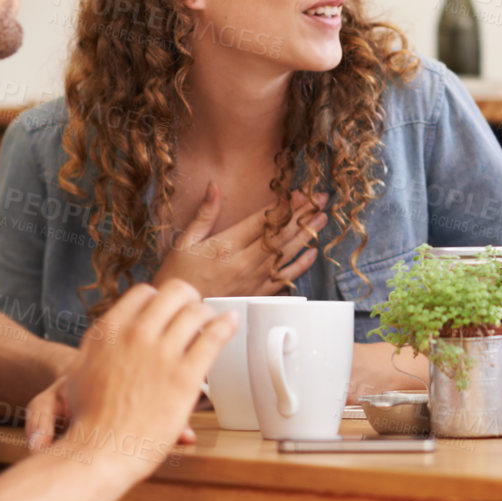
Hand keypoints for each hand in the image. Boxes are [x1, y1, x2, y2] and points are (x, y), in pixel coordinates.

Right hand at [56, 280, 237, 479]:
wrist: (99, 452)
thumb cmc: (89, 421)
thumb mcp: (79, 373)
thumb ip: (98, 349)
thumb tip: (111, 339)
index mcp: (109, 332)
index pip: (143, 293)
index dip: (159, 299)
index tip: (168, 309)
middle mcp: (135, 335)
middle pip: (174, 293)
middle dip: (188, 299)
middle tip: (194, 310)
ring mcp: (161, 354)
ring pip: (196, 312)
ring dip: (208, 313)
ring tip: (213, 321)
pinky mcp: (185, 376)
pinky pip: (214, 337)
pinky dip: (227, 326)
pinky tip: (232, 323)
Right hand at [151, 181, 327, 297]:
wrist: (179, 314)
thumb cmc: (178, 276)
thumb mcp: (184, 241)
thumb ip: (204, 214)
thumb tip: (213, 186)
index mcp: (225, 246)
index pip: (262, 221)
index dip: (284, 205)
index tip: (300, 192)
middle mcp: (242, 263)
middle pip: (279, 235)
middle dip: (301, 215)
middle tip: (320, 199)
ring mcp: (252, 281)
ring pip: (285, 254)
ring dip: (306, 235)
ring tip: (322, 219)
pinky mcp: (256, 295)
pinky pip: (283, 279)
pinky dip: (299, 266)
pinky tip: (312, 253)